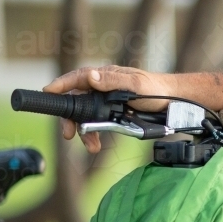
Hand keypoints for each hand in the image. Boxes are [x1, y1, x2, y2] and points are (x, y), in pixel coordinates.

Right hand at [42, 65, 174, 153]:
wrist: (174, 103)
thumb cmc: (157, 89)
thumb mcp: (135, 85)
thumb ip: (112, 82)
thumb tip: (90, 77)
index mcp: (106, 76)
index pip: (79, 78)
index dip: (62, 84)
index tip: (48, 92)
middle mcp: (103, 86)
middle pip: (77, 100)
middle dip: (71, 118)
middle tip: (68, 134)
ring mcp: (107, 100)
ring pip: (86, 115)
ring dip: (84, 130)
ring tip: (90, 146)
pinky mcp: (113, 112)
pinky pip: (97, 123)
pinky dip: (94, 133)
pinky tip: (96, 144)